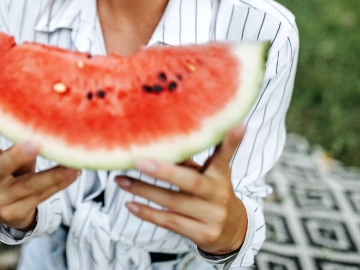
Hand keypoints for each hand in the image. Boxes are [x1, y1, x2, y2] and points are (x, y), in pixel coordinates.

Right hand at [0, 105, 80, 229]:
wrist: (11, 210)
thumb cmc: (14, 172)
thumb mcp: (12, 158)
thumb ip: (20, 143)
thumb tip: (44, 119)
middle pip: (1, 168)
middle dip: (18, 155)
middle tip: (36, 143)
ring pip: (27, 185)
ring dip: (52, 175)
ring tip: (71, 166)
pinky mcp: (12, 214)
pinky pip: (39, 197)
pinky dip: (57, 185)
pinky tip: (72, 174)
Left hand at [115, 125, 247, 254]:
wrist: (233, 231)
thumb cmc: (212, 193)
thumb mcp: (210, 176)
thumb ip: (190, 161)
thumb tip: (161, 140)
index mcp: (221, 176)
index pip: (225, 156)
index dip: (232, 141)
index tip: (238, 124)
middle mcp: (218, 195)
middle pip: (190, 182)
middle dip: (163, 172)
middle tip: (138, 161)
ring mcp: (211, 217)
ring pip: (172, 202)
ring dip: (143, 191)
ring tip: (121, 180)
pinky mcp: (202, 235)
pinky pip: (169, 222)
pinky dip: (147, 213)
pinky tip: (130, 204)